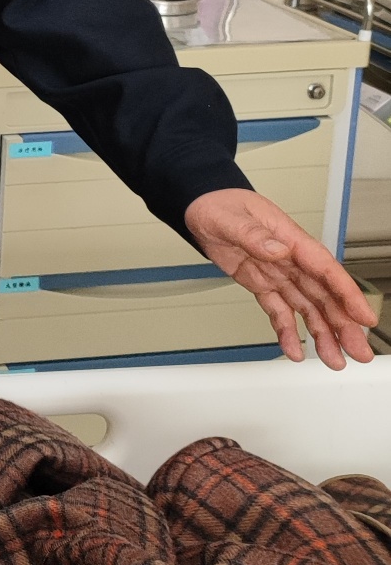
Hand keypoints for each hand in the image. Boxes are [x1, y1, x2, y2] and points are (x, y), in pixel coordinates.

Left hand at [185, 189, 376, 368]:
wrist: (201, 208)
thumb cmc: (219, 205)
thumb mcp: (230, 218)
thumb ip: (252, 234)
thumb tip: (276, 249)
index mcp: (289, 240)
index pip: (325, 269)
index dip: (347, 294)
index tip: (363, 316)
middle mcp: (290, 259)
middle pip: (324, 295)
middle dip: (343, 324)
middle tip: (357, 350)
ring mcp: (278, 274)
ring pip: (307, 308)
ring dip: (322, 334)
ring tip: (333, 359)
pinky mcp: (263, 284)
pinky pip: (279, 311)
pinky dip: (287, 331)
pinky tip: (294, 349)